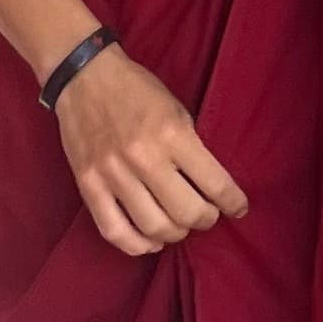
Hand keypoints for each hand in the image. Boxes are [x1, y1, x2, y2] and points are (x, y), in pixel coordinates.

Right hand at [52, 45, 248, 257]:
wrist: (84, 76)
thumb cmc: (137, 90)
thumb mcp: (177, 109)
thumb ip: (192, 147)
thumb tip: (211, 187)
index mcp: (172, 134)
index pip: (215, 184)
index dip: (233, 203)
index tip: (238, 208)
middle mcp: (143, 158)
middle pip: (186, 213)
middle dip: (206, 220)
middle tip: (208, 215)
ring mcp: (112, 174)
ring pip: (154, 228)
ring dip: (176, 234)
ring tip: (180, 225)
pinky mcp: (87, 185)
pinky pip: (114, 231)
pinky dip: (137, 245)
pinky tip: (151, 242)